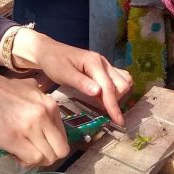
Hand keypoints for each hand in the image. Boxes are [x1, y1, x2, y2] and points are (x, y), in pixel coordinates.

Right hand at [0, 44, 68, 166]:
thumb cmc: (3, 89)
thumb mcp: (32, 89)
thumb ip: (43, 104)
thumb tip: (49, 118)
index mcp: (51, 105)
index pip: (64, 137)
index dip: (53, 145)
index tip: (41, 144)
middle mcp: (45, 115)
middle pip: (61, 150)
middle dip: (49, 155)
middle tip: (34, 152)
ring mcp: (32, 127)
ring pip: (48, 157)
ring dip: (36, 159)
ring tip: (23, 151)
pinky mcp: (16, 138)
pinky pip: (33, 159)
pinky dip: (26, 161)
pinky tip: (16, 153)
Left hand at [11, 29, 132, 125]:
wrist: (49, 51)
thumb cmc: (54, 63)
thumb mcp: (63, 74)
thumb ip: (81, 83)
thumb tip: (98, 92)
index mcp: (94, 63)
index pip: (109, 87)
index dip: (113, 106)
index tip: (119, 122)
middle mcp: (104, 62)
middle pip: (122, 84)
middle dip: (116, 100)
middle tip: (104, 111)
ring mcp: (105, 64)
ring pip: (124, 81)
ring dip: (118, 95)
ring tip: (105, 104)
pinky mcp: (103, 68)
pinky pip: (118, 79)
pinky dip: (116, 90)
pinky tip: (104, 97)